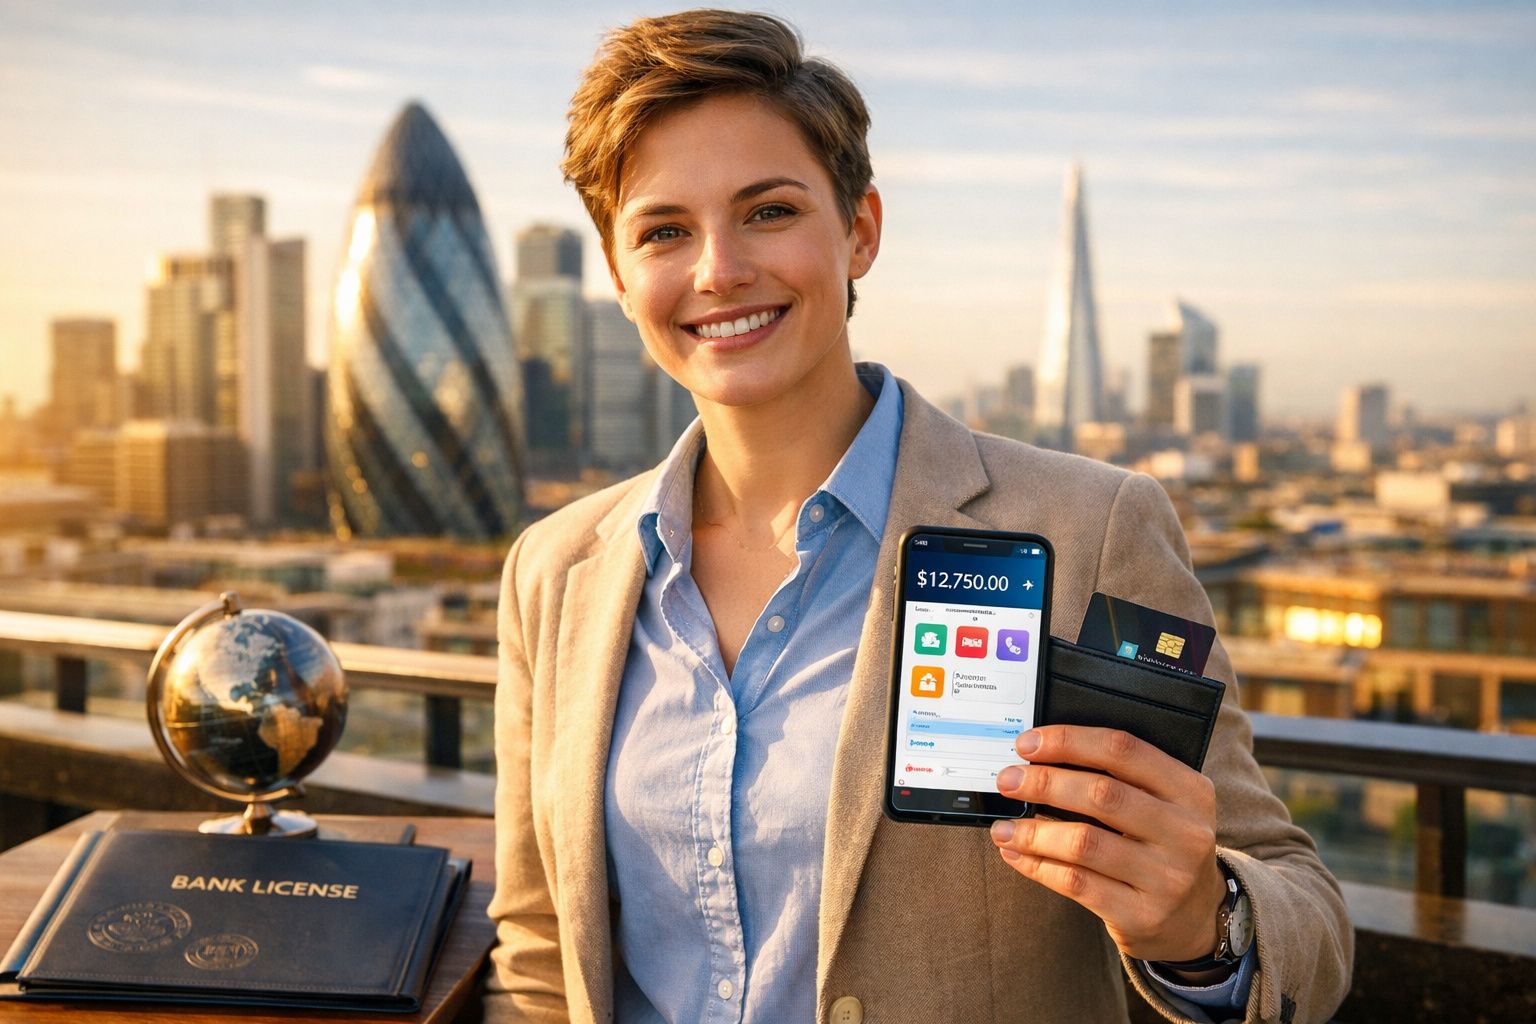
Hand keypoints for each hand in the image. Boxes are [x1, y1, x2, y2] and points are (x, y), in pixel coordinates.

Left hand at [989, 725, 1226, 962]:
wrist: (1194, 917)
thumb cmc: (1161, 845)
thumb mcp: (1163, 806)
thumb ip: (1119, 778)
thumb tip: (1039, 757)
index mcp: (1190, 791)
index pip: (1123, 750)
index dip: (1069, 742)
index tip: (1026, 744)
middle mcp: (1185, 833)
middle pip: (1102, 794)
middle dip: (1044, 783)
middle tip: (1007, 781)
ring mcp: (1166, 878)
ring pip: (1084, 843)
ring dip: (1032, 831)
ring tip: (1003, 827)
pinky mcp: (1142, 915)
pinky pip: (1076, 883)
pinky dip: (1038, 866)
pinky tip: (1017, 855)